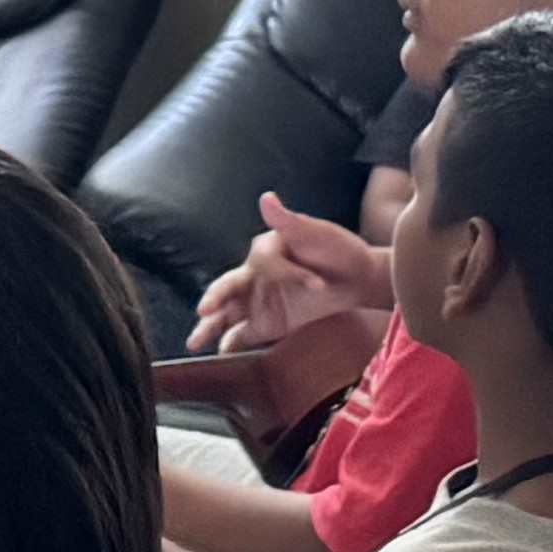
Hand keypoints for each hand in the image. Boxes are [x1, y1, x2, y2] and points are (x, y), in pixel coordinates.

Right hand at [187, 193, 389, 353]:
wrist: (358, 278)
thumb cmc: (337, 248)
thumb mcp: (316, 232)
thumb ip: (288, 221)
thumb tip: (267, 198)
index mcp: (263, 253)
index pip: (261, 262)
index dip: (287, 272)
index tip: (317, 281)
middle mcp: (253, 277)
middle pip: (225, 288)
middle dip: (214, 299)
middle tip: (204, 310)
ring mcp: (257, 302)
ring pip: (225, 314)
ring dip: (209, 327)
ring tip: (194, 342)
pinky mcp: (266, 323)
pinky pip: (242, 334)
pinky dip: (230, 343)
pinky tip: (220, 353)